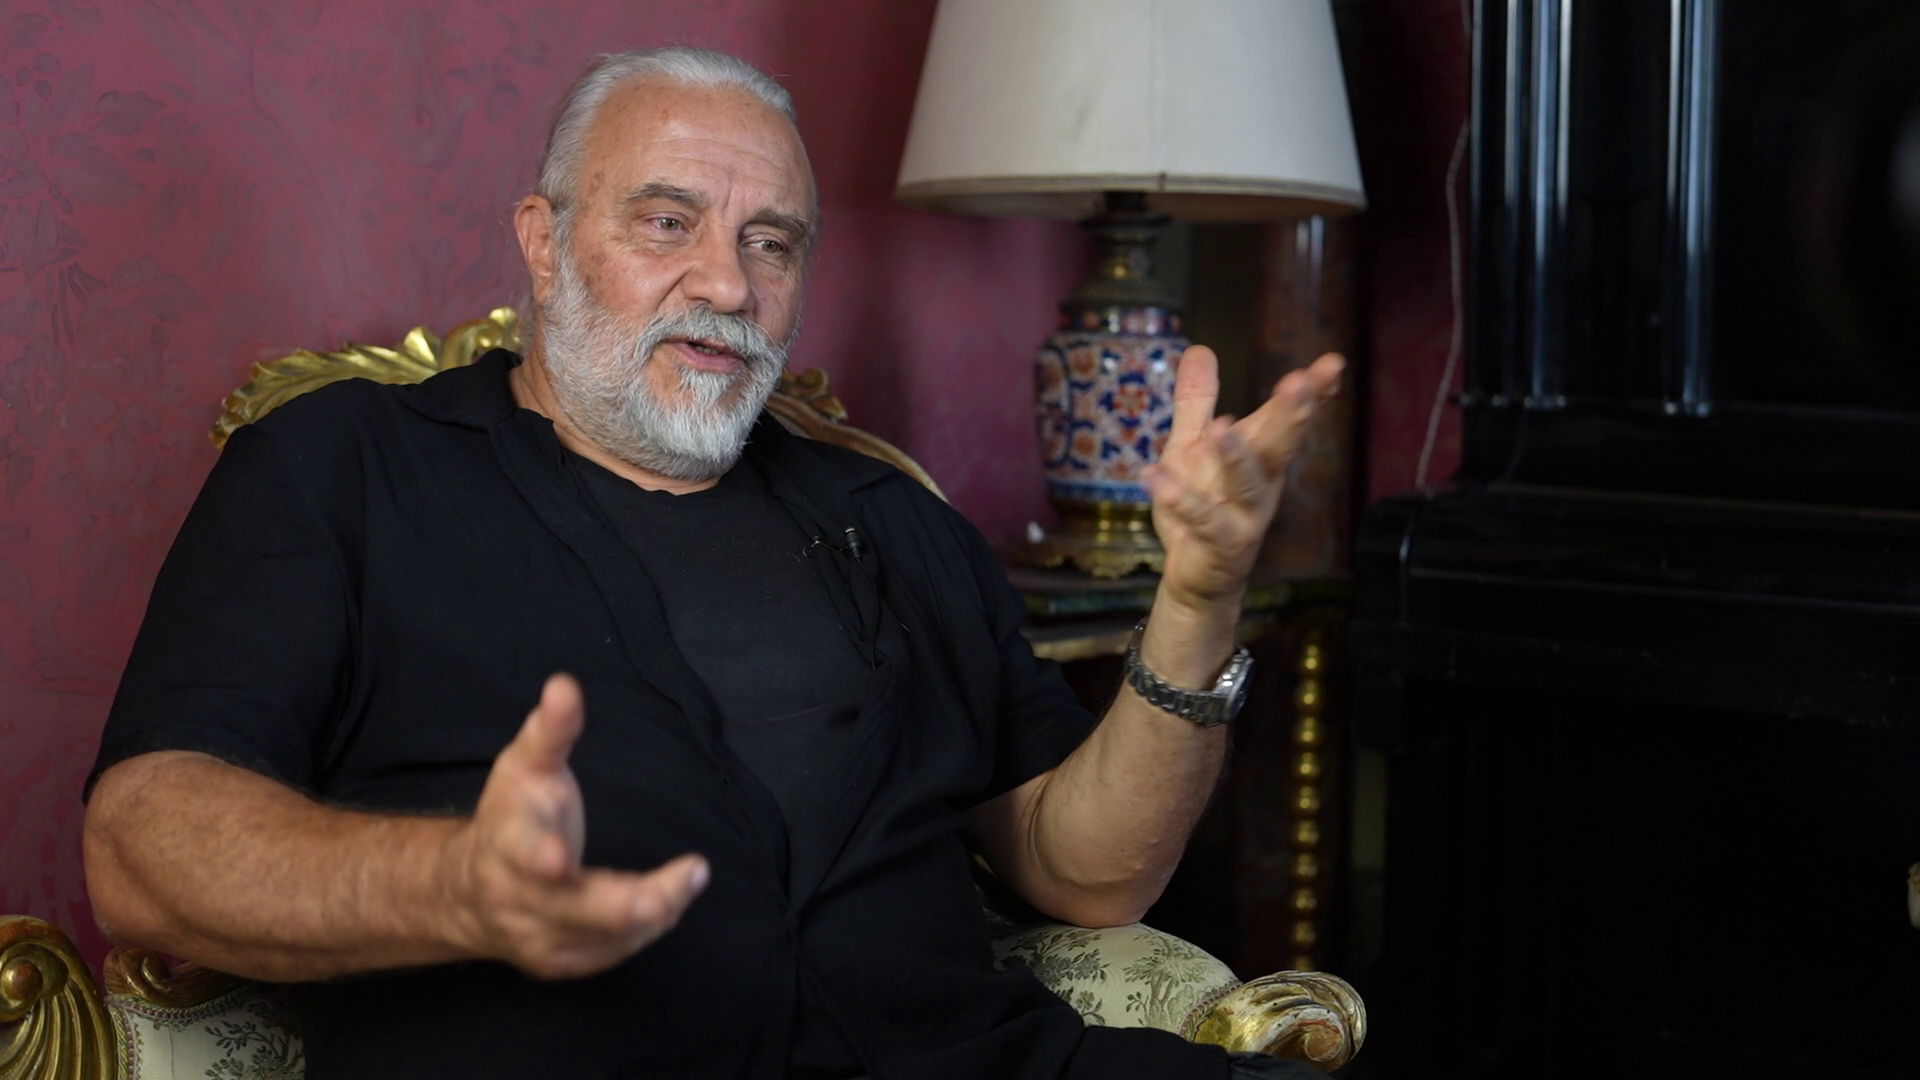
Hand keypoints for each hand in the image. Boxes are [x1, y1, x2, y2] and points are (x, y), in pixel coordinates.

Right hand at [441, 673, 708, 978]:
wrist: (466, 893)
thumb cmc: (509, 817)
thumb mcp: (524, 766)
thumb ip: (551, 730)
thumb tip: (565, 684)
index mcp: (506, 843)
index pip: (521, 850)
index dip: (540, 855)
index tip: (560, 856)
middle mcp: (517, 898)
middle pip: (578, 907)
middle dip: (635, 898)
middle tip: (691, 873)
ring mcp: (536, 938)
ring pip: (606, 935)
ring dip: (656, 909)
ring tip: (689, 878)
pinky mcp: (558, 963)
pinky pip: (612, 952)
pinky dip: (645, 929)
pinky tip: (667, 905)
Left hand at [1142, 346, 1343, 612]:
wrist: (1199, 577)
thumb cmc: (1202, 505)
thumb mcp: (1192, 446)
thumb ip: (1198, 401)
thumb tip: (1199, 348)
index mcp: (1259, 455)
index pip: (1286, 418)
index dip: (1312, 393)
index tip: (1332, 364)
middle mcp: (1261, 483)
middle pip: (1280, 445)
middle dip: (1291, 415)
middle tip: (1300, 383)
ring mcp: (1244, 515)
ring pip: (1246, 483)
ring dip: (1236, 455)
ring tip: (1222, 427)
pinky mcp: (1220, 544)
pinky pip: (1200, 519)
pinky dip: (1178, 498)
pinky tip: (1153, 475)